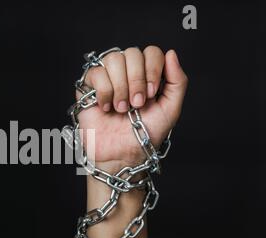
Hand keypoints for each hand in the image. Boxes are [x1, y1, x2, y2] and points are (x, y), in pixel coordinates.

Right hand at [77, 46, 187, 171]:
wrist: (119, 155)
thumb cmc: (143, 136)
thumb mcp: (170, 110)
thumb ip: (178, 81)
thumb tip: (171, 53)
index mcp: (147, 75)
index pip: (151, 52)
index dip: (152, 69)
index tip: (150, 94)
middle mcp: (127, 73)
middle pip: (132, 53)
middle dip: (136, 80)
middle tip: (135, 104)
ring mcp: (107, 78)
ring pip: (113, 59)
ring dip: (120, 87)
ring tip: (120, 108)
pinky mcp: (88, 86)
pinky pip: (96, 72)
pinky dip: (104, 92)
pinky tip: (105, 107)